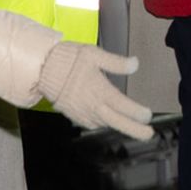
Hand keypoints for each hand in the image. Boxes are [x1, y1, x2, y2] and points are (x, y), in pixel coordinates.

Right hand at [35, 41, 153, 140]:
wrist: (42, 69)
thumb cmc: (69, 59)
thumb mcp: (94, 54)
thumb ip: (115, 62)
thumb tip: (135, 64)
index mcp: (100, 91)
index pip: (123, 105)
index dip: (136, 113)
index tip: (148, 116)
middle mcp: (92, 105)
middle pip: (116, 122)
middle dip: (134, 130)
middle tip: (148, 134)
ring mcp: (82, 113)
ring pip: (105, 124)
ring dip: (119, 125)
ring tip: (134, 126)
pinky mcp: (74, 115)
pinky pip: (92, 124)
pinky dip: (103, 123)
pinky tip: (110, 120)